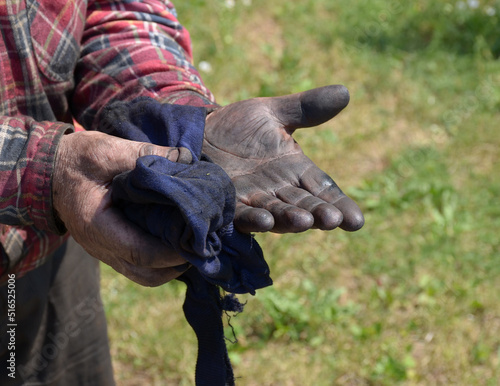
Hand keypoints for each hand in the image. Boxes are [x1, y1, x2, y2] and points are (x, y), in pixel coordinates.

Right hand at [52, 131, 191, 285]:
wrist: (48, 170)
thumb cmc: (76, 159)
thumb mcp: (107, 150)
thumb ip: (144, 155)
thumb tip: (186, 159)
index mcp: (97, 226)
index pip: (141, 252)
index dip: (173, 252)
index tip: (199, 239)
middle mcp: (100, 247)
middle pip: (146, 274)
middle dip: (178, 265)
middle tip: (203, 245)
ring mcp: (105, 250)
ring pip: (144, 275)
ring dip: (171, 266)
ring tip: (193, 244)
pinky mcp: (111, 246)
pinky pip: (139, 264)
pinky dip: (161, 259)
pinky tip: (177, 238)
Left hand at [203, 85, 363, 232]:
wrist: (198, 133)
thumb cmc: (238, 126)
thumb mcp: (272, 112)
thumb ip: (306, 108)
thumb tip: (345, 92)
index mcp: (295, 170)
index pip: (322, 189)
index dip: (339, 204)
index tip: (356, 220)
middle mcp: (278, 190)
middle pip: (305, 205)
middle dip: (320, 214)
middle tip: (335, 220)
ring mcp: (254, 199)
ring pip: (278, 213)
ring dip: (291, 219)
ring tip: (306, 222)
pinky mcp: (228, 204)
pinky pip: (243, 215)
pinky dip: (255, 220)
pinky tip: (266, 222)